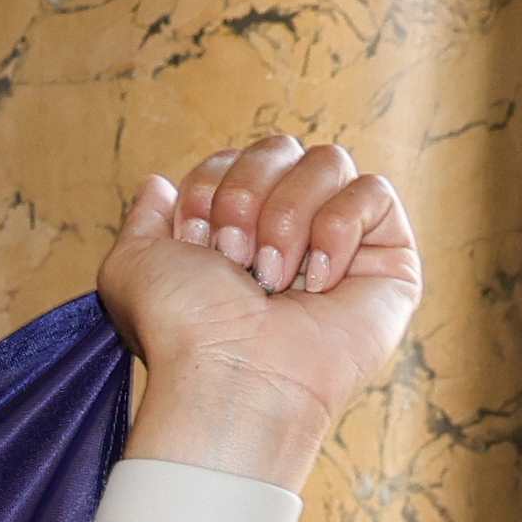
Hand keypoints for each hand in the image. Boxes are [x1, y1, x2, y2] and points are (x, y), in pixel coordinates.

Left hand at [97, 138, 421, 482]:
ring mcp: (340, 239)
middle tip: (233, 259)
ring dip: (286, 216)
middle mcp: (285, 228)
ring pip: (328, 160)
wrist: (231, 373)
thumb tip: (159, 182)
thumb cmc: (181, 329)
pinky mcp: (389, 256)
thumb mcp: (132, 266)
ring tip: (270, 278)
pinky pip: (373, 191)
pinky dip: (336, 229)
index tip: (194, 244)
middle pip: (280, 147)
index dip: (208, 190)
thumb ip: (142, 220)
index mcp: (230, 228)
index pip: (232, 158)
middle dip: (246, 196)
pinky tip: (316, 283)